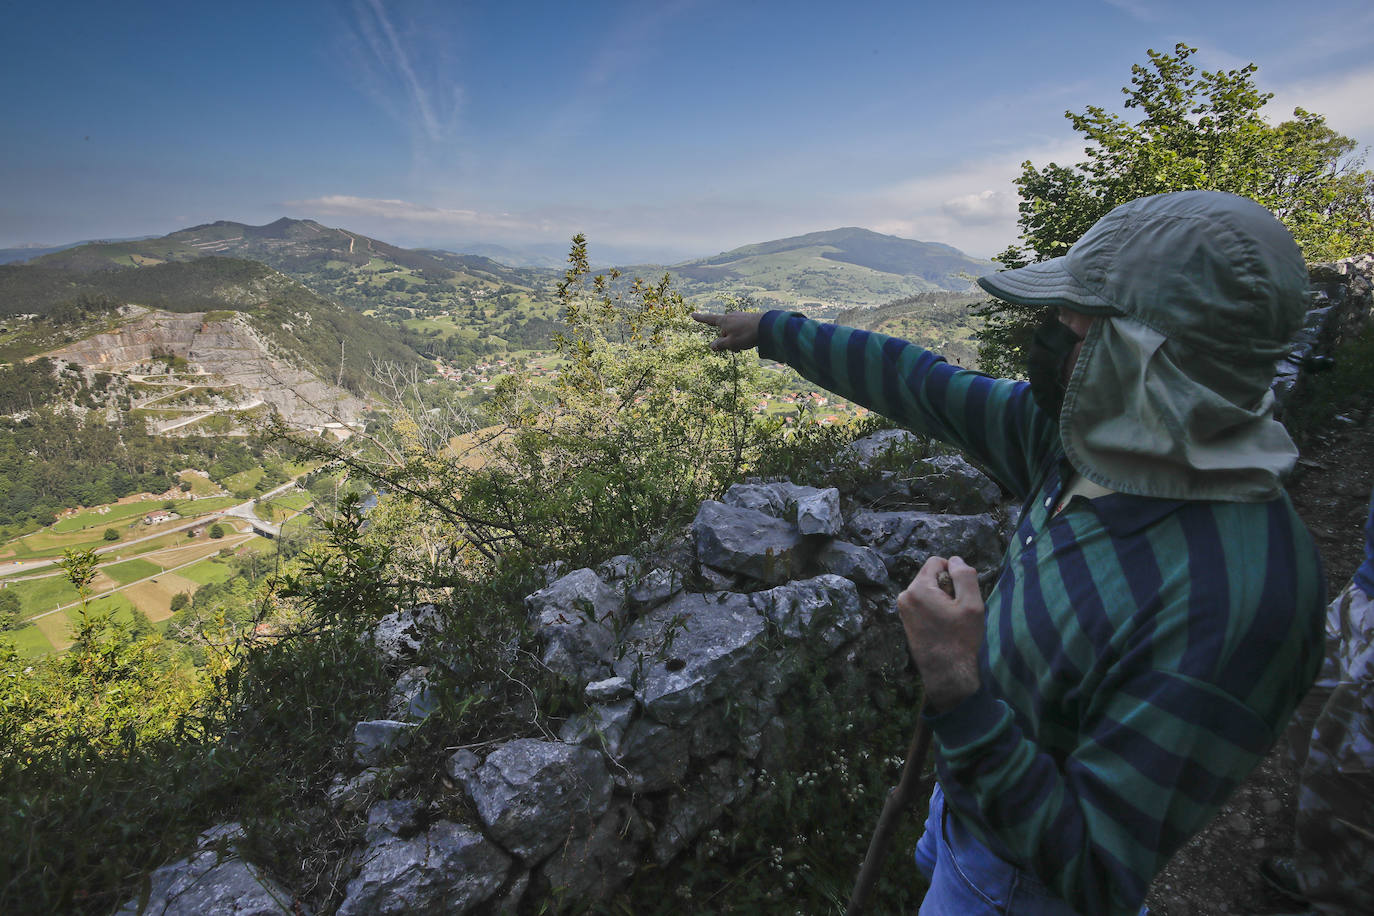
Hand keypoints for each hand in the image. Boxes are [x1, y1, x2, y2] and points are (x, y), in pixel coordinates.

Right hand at [691, 311, 761, 351]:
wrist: (767, 326)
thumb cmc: (747, 334)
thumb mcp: (731, 343)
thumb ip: (720, 345)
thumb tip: (712, 346)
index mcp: (724, 321)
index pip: (709, 320)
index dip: (700, 318)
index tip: (692, 315)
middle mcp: (731, 316)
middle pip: (723, 331)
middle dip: (726, 340)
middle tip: (736, 348)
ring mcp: (740, 317)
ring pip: (733, 331)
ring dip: (735, 340)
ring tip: (745, 345)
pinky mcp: (748, 319)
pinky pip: (741, 330)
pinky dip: (742, 336)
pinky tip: (751, 340)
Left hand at [896, 556, 983, 712]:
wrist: (946, 672)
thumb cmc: (961, 639)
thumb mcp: (971, 604)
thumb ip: (964, 576)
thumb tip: (955, 560)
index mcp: (918, 588)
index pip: (937, 562)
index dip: (954, 573)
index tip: (962, 594)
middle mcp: (905, 596)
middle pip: (931, 577)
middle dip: (947, 587)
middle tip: (957, 610)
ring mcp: (903, 610)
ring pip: (928, 591)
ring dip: (942, 600)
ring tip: (950, 620)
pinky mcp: (906, 621)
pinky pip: (923, 604)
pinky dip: (935, 610)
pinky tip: (943, 627)